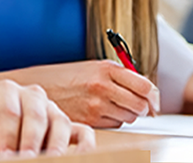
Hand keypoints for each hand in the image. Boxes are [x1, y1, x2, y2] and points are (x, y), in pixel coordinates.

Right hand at [0, 60, 159, 126]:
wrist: (39, 86)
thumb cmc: (68, 76)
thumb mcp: (94, 67)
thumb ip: (121, 76)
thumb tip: (149, 92)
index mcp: (106, 68)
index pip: (144, 85)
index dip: (153, 96)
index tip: (153, 100)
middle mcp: (102, 86)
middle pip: (140, 105)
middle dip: (142, 107)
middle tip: (136, 105)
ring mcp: (95, 104)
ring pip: (128, 117)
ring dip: (126, 114)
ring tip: (111, 105)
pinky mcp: (89, 119)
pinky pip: (114, 125)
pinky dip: (112, 121)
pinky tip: (100, 111)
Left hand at [0, 80, 95, 157]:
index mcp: (6, 90)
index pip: (10, 112)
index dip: (8, 136)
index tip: (6, 156)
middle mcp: (32, 95)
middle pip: (36, 116)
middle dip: (32, 142)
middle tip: (28, 160)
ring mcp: (52, 108)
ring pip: (61, 123)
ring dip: (57, 146)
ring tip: (51, 162)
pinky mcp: (65, 123)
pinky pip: (82, 131)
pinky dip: (85, 145)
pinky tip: (81, 158)